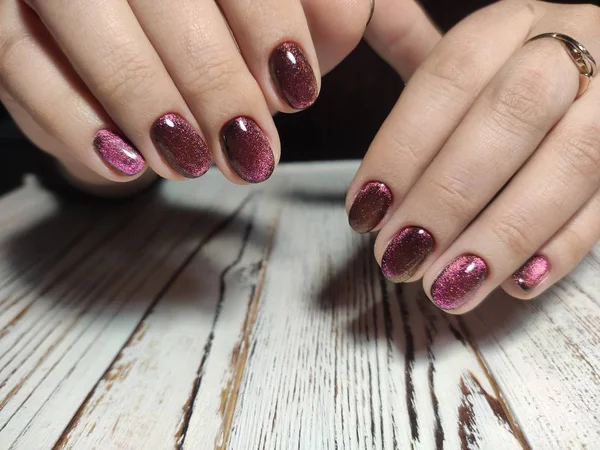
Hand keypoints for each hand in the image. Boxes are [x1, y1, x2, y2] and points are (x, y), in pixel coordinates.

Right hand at [0, 0, 370, 189]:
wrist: (123, 17)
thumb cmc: (205, 13)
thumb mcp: (260, 4)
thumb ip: (312, 8)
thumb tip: (331, 45)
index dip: (268, 20)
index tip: (297, 91)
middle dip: (212, 79)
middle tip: (251, 150)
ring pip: (83, 14)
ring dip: (143, 98)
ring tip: (192, 162)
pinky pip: (13, 61)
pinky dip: (66, 121)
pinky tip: (121, 164)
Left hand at [348, 0, 599, 312]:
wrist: (599, 66)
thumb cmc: (511, 79)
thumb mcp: (468, 68)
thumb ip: (414, 96)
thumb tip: (352, 174)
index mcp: (509, 26)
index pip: (449, 76)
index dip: (402, 147)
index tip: (366, 210)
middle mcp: (569, 50)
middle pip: (512, 113)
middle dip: (449, 194)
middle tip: (401, 256)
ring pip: (572, 162)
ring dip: (502, 234)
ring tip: (448, 286)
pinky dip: (564, 246)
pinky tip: (517, 283)